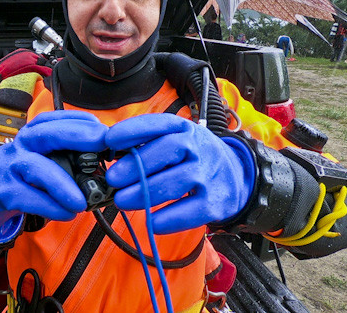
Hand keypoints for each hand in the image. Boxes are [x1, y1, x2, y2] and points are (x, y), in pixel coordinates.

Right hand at [0, 110, 107, 242]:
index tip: (104, 128)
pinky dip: (51, 207)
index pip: (54, 119)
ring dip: (62, 184)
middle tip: (102, 143)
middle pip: (45, 133)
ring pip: (36, 168)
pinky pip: (28, 198)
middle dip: (76, 135)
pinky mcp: (1, 192)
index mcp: (31, 136)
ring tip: (83, 201)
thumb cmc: (19, 180)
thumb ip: (65, 160)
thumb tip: (103, 166)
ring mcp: (8, 168)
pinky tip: (67, 213)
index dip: (80, 121)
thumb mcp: (40, 162)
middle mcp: (19, 146)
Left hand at [104, 114, 255, 233]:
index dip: (133, 130)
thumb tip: (109, 149)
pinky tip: (151, 222)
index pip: (160, 124)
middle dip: (136, 165)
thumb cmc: (193, 158)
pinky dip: (169, 219)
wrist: (237, 177)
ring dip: (145, 193)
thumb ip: (148, 143)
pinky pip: (190, 211)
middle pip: (168, 150)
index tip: (109, 140)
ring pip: (176, 182)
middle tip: (112, 179)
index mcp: (185, 129)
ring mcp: (209, 175)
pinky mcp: (215, 203)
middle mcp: (199, 148)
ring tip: (121, 201)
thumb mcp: (177, 140)